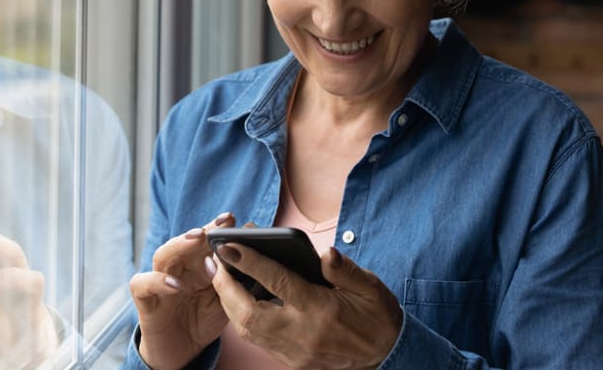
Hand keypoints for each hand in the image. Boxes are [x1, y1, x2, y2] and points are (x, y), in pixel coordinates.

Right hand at [129, 212, 235, 369]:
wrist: (180, 351)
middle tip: (219, 224)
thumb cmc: (202, 320)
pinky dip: (157, 281)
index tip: (232, 220)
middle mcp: (177, 268)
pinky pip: (143, 285)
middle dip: (203, 230)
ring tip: (197, 238)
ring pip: (163, 255)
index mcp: (196, 265)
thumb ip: (232, 282)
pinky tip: (176, 284)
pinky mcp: (145, 301)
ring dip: (180, 245)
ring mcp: (159, 282)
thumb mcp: (224, 302)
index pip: (205, 241)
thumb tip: (250, 258)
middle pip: (185, 243)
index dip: (217, 228)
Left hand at [212, 244, 402, 369]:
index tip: (229, 245)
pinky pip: (258, 340)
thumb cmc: (377, 315)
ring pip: (248, 330)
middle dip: (226, 286)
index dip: (250, 262)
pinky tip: (238, 299)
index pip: (278, 282)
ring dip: (229, 303)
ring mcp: (295, 351)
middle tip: (215, 261)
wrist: (387, 355)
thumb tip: (325, 253)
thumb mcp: (370, 287)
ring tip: (220, 277)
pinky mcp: (292, 361)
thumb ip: (345, 270)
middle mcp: (303, 333)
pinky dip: (242, 319)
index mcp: (321, 309)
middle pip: (250, 313)